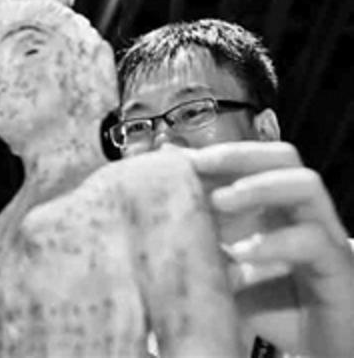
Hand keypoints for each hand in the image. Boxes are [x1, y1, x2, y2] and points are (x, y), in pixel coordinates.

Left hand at [185, 141, 353, 356]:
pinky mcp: (337, 269)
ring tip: (218, 200)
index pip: (249, 163)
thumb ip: (198, 244)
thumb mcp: (223, 275)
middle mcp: (300, 215)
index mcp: (273, 209)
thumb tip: (157, 217)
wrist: (317, 354)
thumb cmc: (272, 312)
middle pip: (282, 158)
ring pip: (305, 186)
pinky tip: (243, 253)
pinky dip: (275, 242)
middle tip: (198, 164)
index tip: (174, 158)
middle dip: (238, 155)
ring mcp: (323, 237)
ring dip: (258, 185)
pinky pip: (313, 241)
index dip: (213, 156)